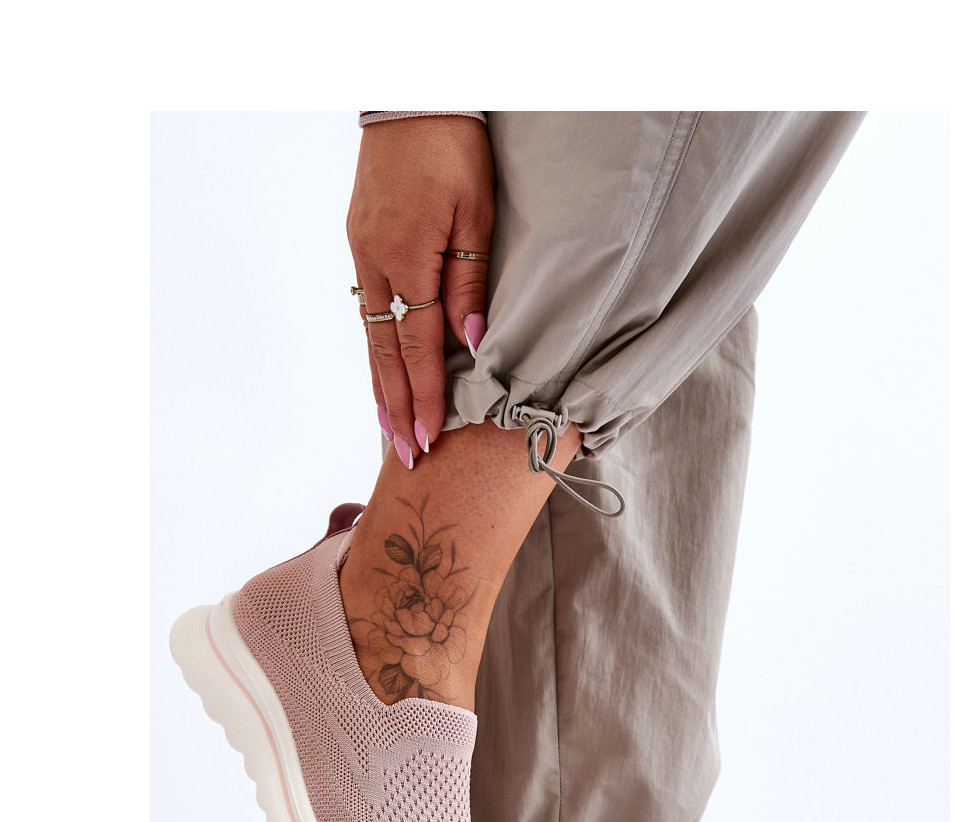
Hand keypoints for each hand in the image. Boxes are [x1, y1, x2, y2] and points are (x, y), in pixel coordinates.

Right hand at [347, 116, 494, 464]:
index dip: (425, 398)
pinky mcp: (361, 245)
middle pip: (385, 355)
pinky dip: (377, 353)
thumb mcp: (476, 216)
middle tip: (405, 456)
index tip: (429, 439)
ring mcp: (362, 256)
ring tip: (391, 431)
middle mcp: (375, 264)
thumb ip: (470, 285)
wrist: (411, 98)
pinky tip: (383, 376)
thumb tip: (470, 346)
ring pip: (371, 338)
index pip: (416, 347)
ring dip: (382, 388)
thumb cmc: (453, 150)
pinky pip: (369, 314)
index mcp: (407, 260)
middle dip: (397, 409)